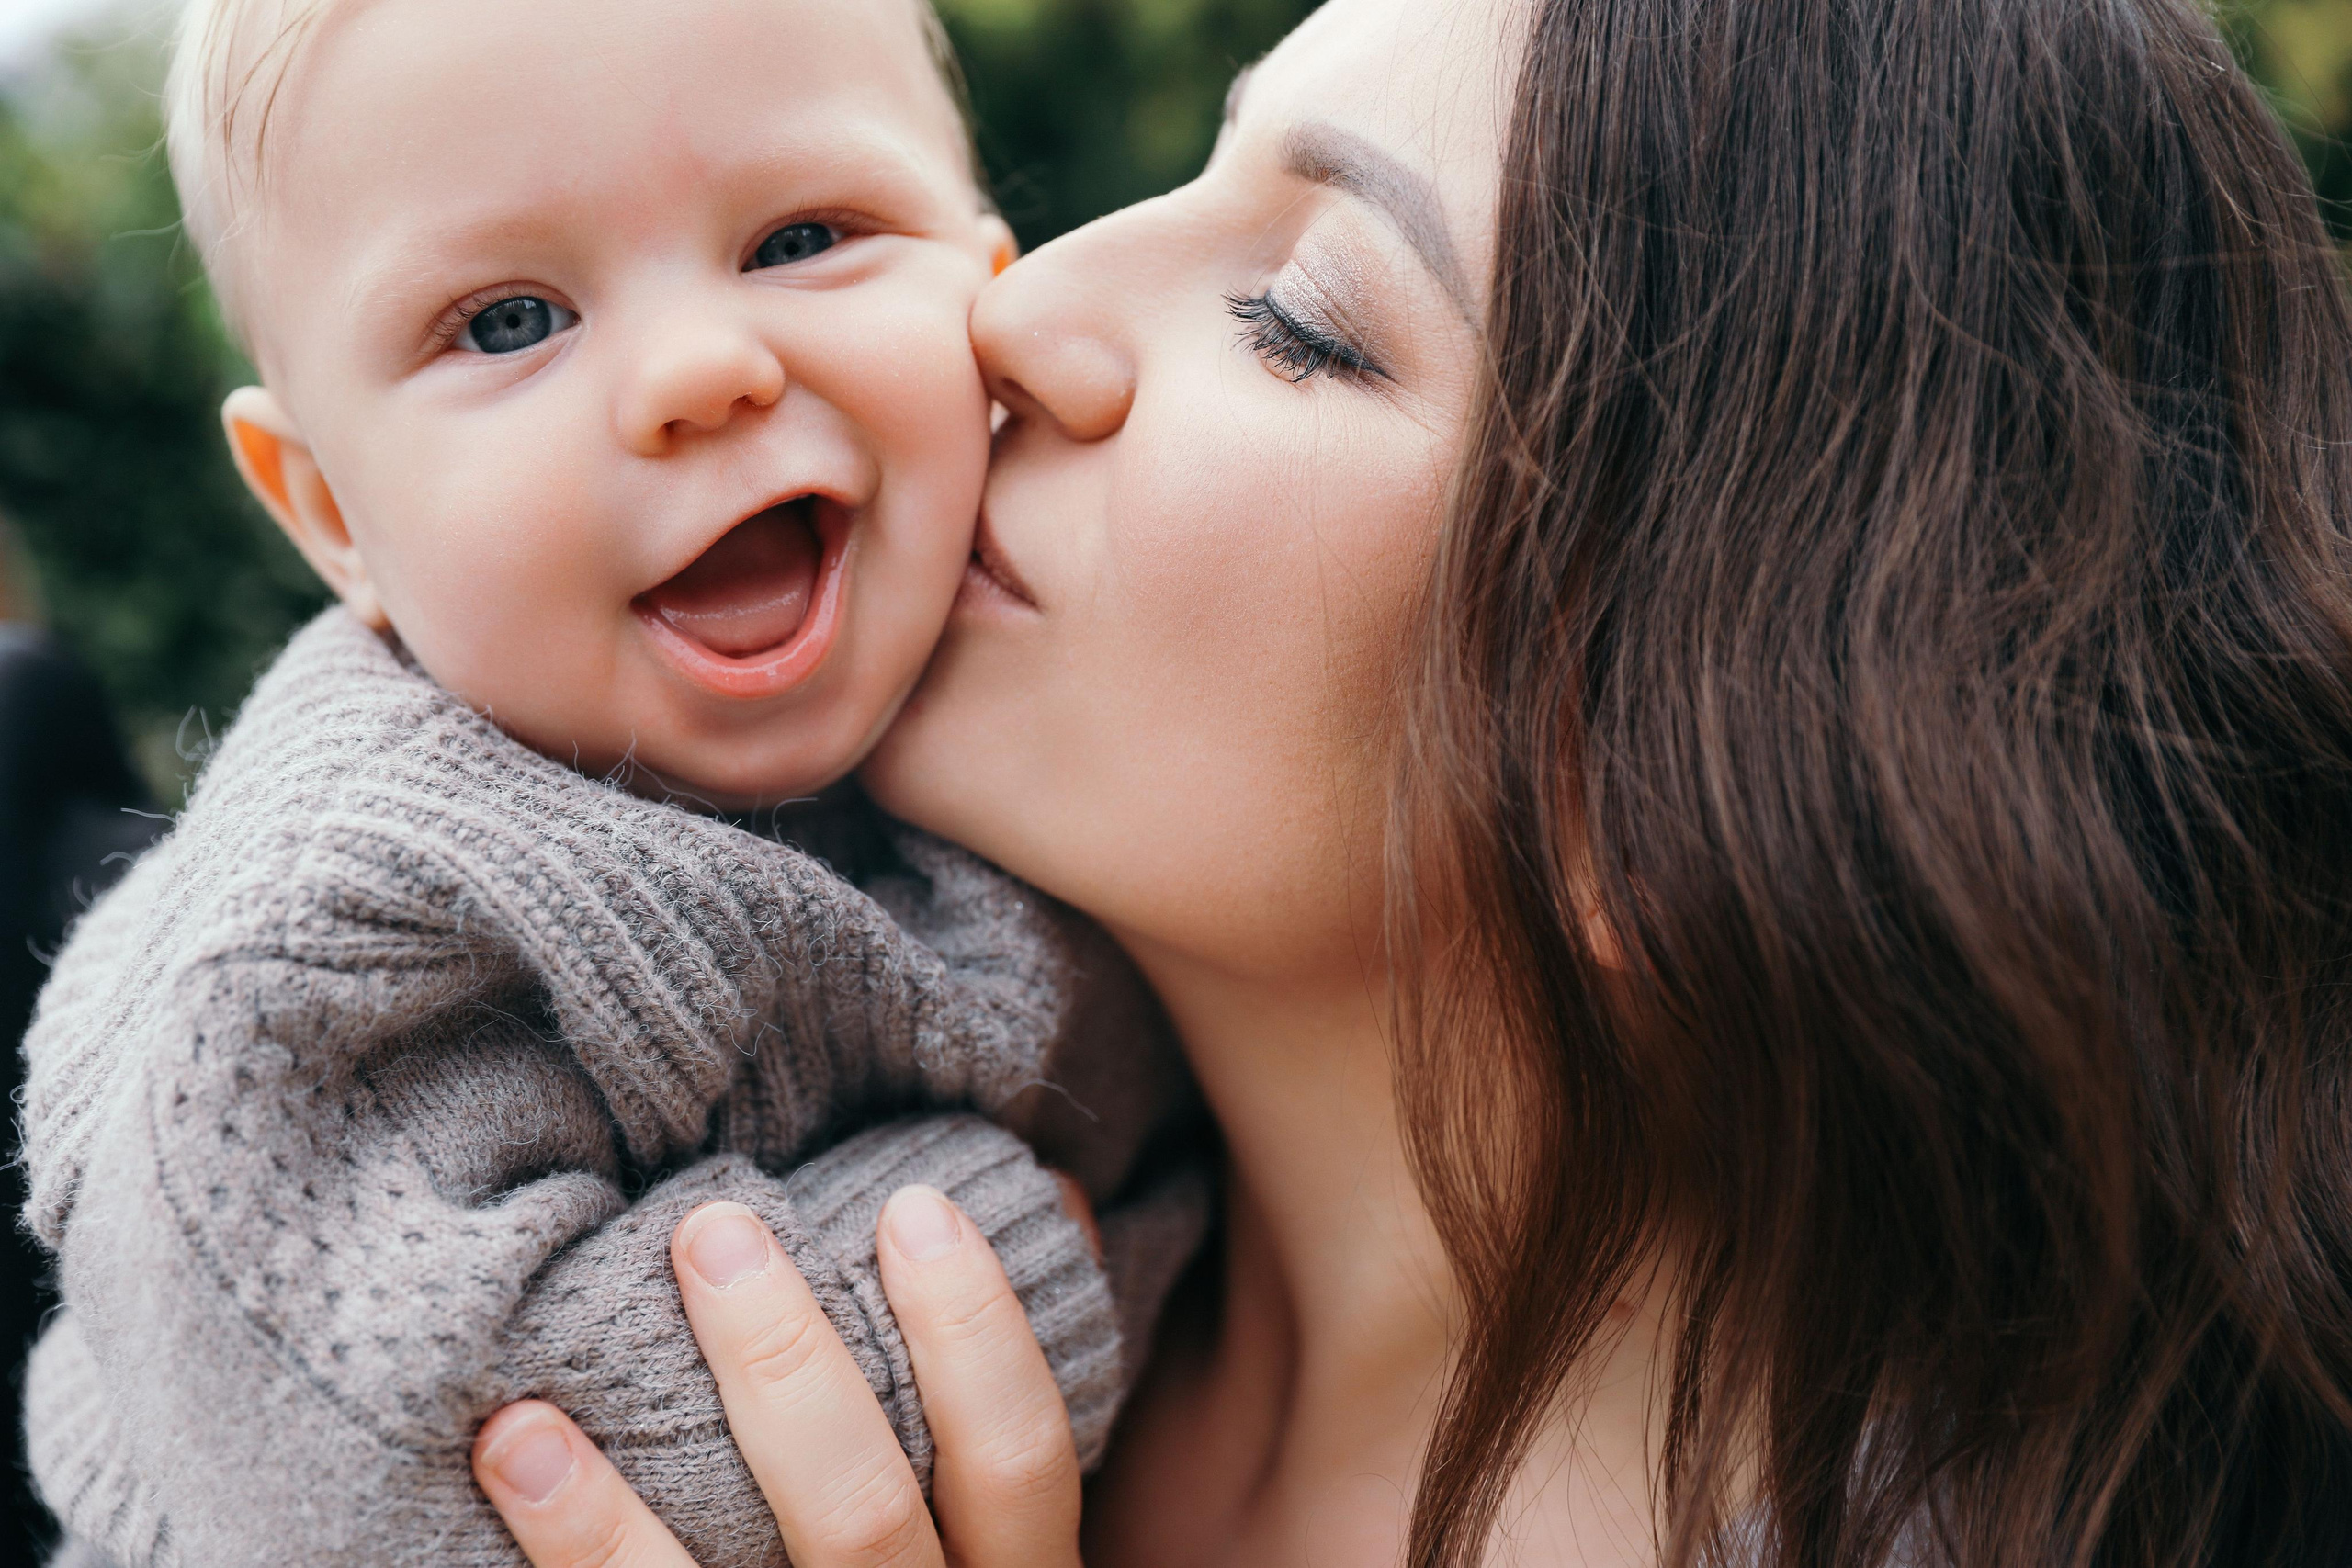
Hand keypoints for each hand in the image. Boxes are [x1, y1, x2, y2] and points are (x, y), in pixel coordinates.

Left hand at [470, 1184, 1086, 1567]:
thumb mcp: (1005, 1526)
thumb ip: (1010, 1385)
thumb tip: (1056, 1194)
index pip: (1023, 1456)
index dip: (976, 1328)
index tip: (911, 1207)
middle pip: (862, 1514)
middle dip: (785, 1362)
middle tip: (712, 1232)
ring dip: (616, 1503)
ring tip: (536, 1396)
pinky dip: (579, 1548)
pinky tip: (516, 1455)